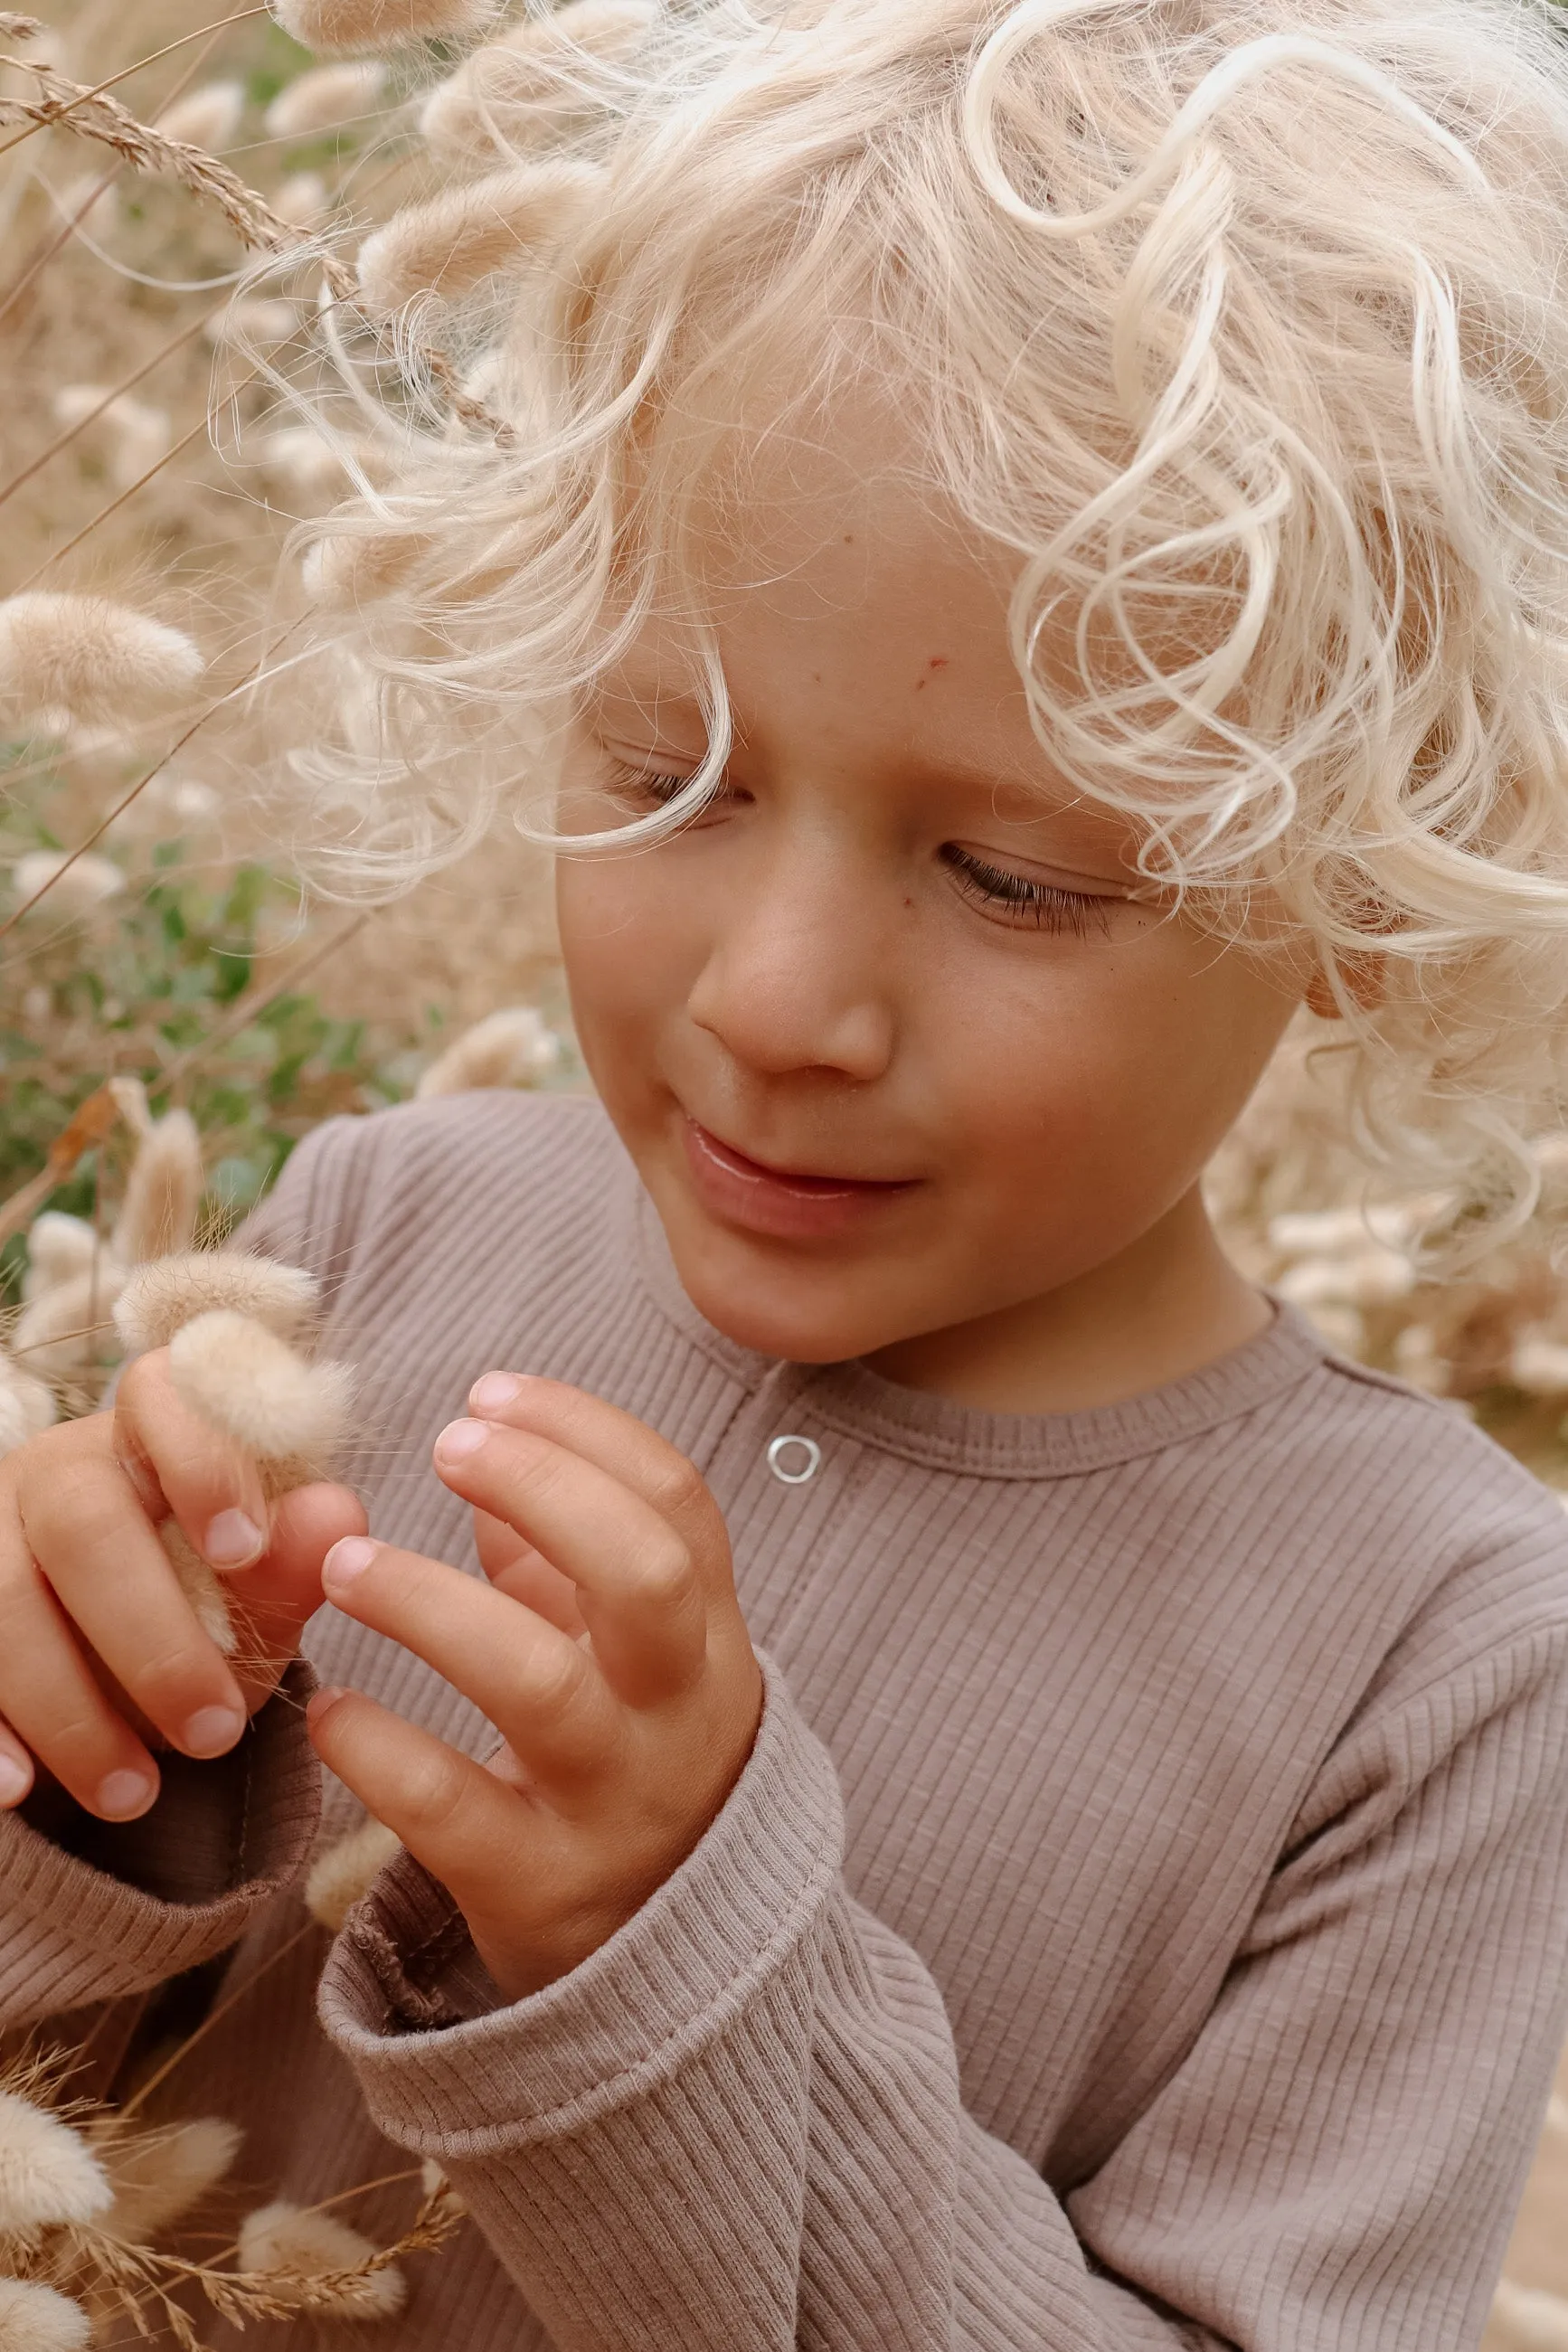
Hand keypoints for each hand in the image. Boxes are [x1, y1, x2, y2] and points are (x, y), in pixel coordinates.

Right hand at [0, 1350, 364, 1820]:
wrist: (127, 1674)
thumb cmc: (210, 1608)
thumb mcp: (261, 1593)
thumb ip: (296, 1557)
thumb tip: (337, 1516)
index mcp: (149, 1436)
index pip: (164, 1397)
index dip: (201, 1463)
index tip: (242, 1552)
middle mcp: (54, 1471)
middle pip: (81, 1521)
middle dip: (149, 1637)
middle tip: (214, 1731)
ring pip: (0, 1600)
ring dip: (69, 1710)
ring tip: (136, 1795)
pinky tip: (22, 1789)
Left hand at [306, 1376, 764, 2000]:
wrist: (679, 1974)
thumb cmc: (638, 1773)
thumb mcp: (637, 1665)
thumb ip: (575, 1563)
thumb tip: (497, 1459)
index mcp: (708, 1640)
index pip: (676, 1503)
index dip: (587, 1431)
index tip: (491, 1392)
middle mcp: (676, 1713)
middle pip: (642, 1572)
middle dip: (542, 1487)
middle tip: (446, 1446)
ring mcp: (613, 1801)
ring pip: (536, 1685)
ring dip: (431, 1604)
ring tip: (345, 1564)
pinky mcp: (539, 1888)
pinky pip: (450, 1807)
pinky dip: (377, 1746)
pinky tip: (326, 1708)